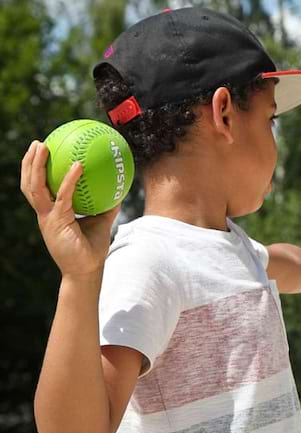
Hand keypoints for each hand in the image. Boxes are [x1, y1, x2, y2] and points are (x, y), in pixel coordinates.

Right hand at [20, 141, 119, 276]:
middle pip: (29, 184)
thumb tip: (119, 188)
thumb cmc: (92, 249)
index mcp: (51, 213)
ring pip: (35, 187)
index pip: (39, 188)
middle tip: (37, 143)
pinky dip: (69, 180)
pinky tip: (78, 165)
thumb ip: (107, 205)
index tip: (42, 152)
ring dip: (36, 165)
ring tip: (42, 146)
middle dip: (29, 163)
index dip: (36, 171)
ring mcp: (48, 218)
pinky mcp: (57, 222)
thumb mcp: (101, 222)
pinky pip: (63, 196)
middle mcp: (45, 214)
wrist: (87, 270)